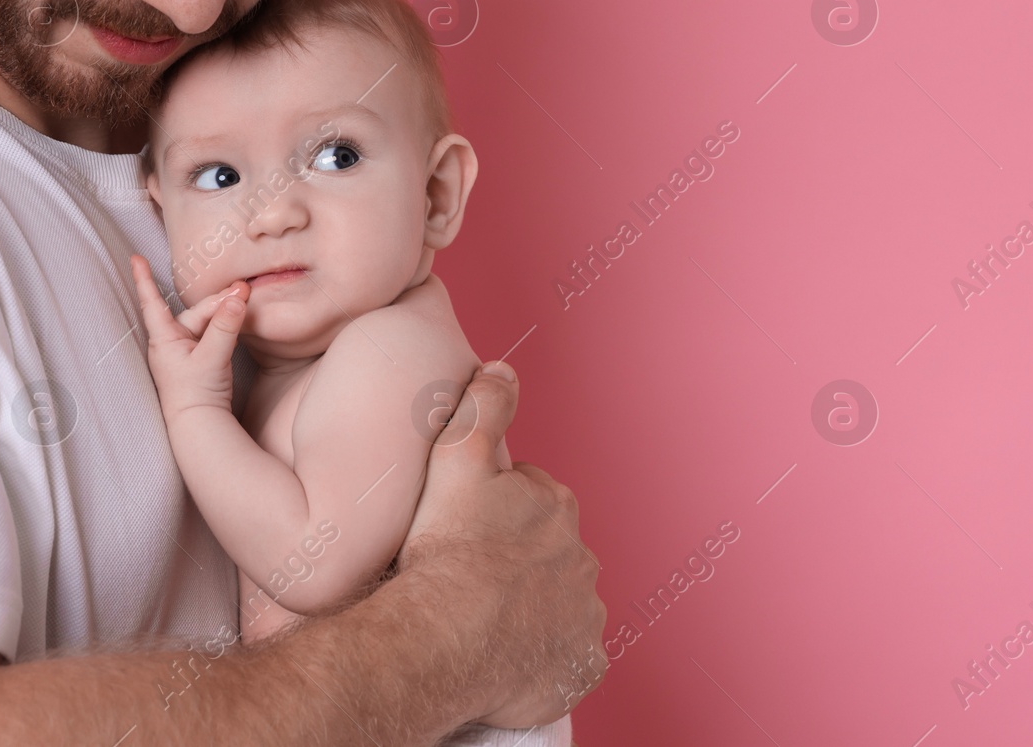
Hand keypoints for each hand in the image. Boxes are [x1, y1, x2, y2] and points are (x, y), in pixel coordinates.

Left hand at [130, 255, 249, 418]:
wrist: (199, 427)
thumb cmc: (197, 394)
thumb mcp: (213, 357)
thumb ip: (225, 327)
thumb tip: (238, 297)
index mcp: (164, 339)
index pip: (152, 302)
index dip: (144, 279)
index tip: (134, 258)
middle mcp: (170, 342)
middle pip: (196, 312)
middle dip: (220, 302)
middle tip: (246, 291)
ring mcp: (182, 352)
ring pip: (206, 323)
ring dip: (225, 314)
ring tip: (245, 303)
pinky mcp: (196, 360)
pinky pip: (210, 334)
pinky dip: (223, 326)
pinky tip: (238, 322)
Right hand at [398, 361, 605, 725]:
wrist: (450, 635)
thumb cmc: (448, 547)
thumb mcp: (456, 458)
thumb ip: (482, 406)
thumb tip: (504, 368)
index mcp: (556, 505)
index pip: (529, 498)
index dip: (493, 510)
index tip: (463, 526)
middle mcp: (582, 558)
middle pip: (547, 550)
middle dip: (517, 557)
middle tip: (469, 572)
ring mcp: (584, 614)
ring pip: (557, 601)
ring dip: (530, 605)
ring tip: (482, 616)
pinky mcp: (581, 664)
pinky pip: (565, 655)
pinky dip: (542, 653)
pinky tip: (506, 653)